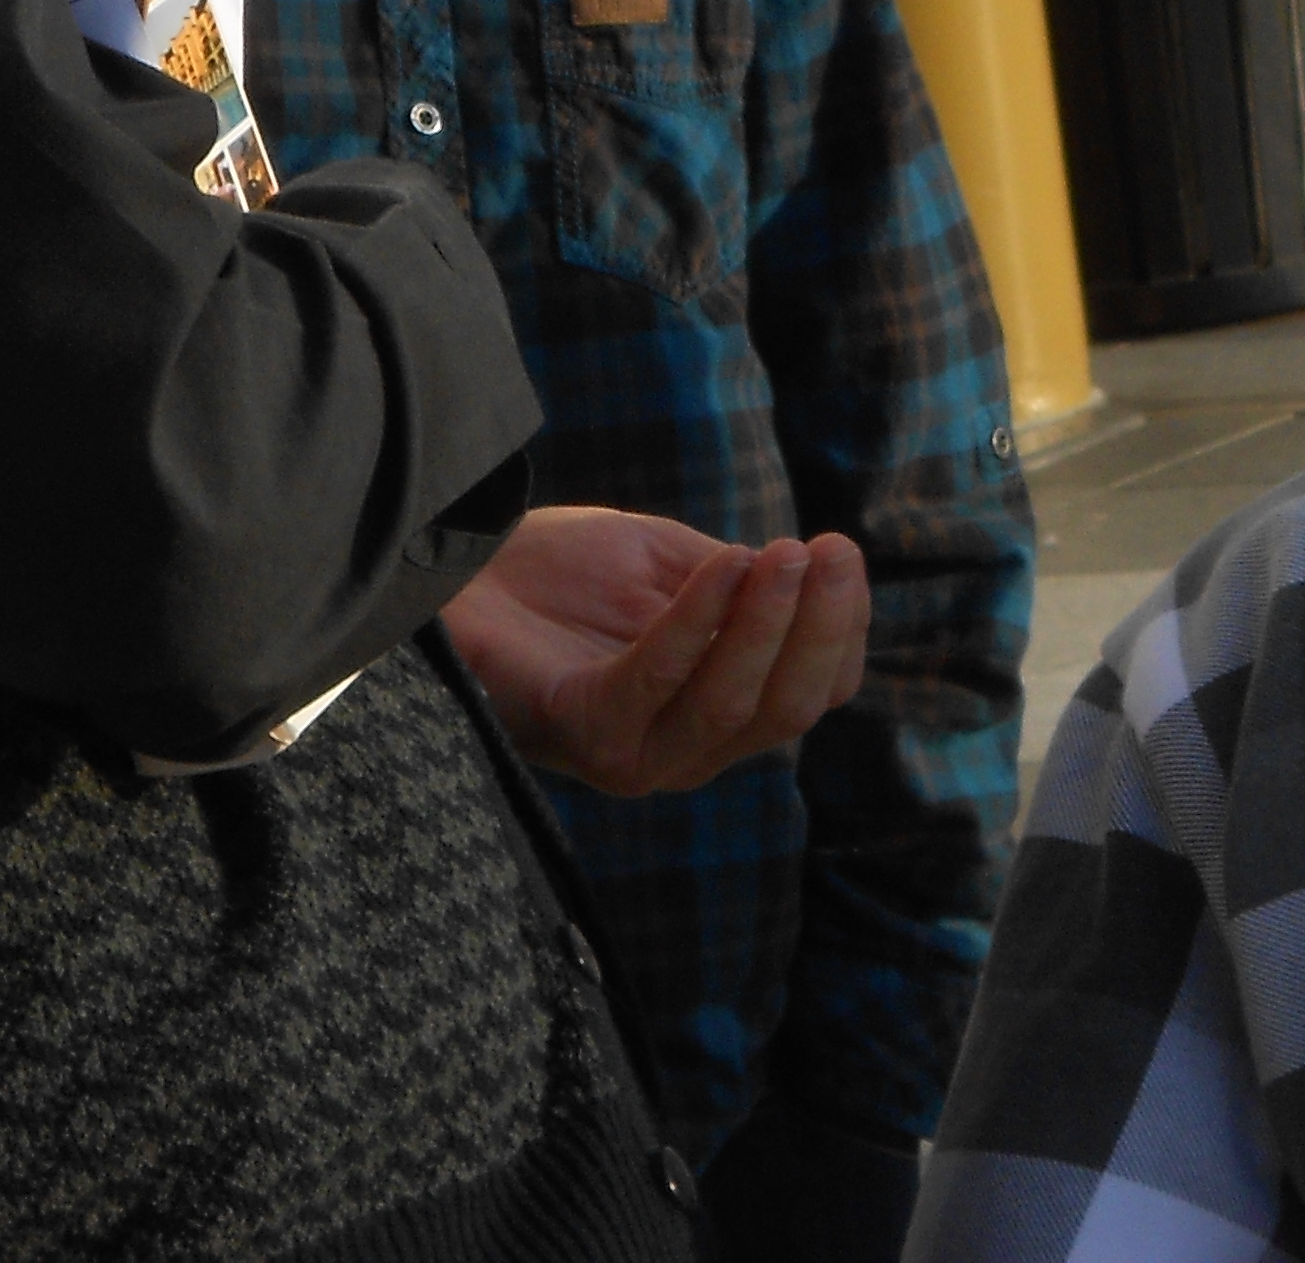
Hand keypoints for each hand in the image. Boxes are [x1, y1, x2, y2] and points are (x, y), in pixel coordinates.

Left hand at [446, 506, 870, 797]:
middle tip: (832, 550)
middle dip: (820, 629)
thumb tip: (819, 575)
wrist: (463, 567)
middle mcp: (684, 752)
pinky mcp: (582, 729)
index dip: (840, 631)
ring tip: (786, 554)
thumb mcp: (678, 567)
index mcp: (717, 714)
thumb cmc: (567, 571)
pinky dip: (700, 620)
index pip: (811, 694)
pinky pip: (658, 679)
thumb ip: (745, 583)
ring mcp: (632, 753)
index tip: (842, 553)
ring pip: (731, 706)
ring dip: (769, 625)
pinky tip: (726, 564)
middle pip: (784, 710)